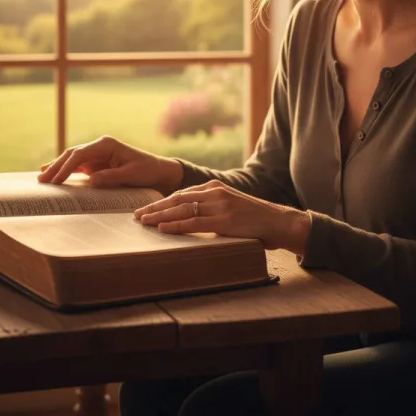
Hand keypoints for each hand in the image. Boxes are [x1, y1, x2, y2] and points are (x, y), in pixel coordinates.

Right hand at [37, 136, 183, 195]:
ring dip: (57, 168)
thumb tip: (91, 180)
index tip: (55, 180)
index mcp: (107, 144)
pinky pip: (77, 166)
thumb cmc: (147, 171)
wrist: (158, 171)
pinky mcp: (97, 163)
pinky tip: (52, 175)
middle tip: (41, 180)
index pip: (80, 154)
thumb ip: (111, 176)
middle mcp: (99, 146)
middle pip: (72, 154)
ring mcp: (97, 154)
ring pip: (71, 159)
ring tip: (41, 178)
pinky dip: (65, 171)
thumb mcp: (131, 174)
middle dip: (56, 166)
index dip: (66, 167)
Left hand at [134, 180, 311, 254]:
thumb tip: (190, 219)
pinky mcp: (225, 220)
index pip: (182, 193)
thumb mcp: (230, 207)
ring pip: (182, 210)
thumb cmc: (254, 219)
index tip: (146, 209)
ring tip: (144, 222)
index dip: (162, 202)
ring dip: (160, 217)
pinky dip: (176, 226)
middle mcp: (215, 192)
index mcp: (215, 187)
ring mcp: (220, 205)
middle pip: (177, 199)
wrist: (278, 222)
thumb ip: (211, 209)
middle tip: (137, 216)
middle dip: (156, 208)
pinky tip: (162, 228)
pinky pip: (194, 223)